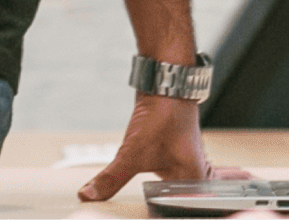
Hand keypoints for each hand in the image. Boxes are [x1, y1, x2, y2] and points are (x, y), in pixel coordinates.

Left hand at [78, 93, 244, 200]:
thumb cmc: (163, 113)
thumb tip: (89, 195)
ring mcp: (193, 162)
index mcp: (195, 179)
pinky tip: (180, 191)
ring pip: (194, 190)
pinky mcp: (183, 153)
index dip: (172, 216)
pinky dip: (184, 187)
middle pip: (195, 203)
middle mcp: (198, 173)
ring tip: (174, 213)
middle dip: (183, 210)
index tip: (157, 218)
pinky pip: (188, 178)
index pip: (189, 210)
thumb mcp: (133, 151)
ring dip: (185, 200)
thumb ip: (111, 178)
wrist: (167, 82)